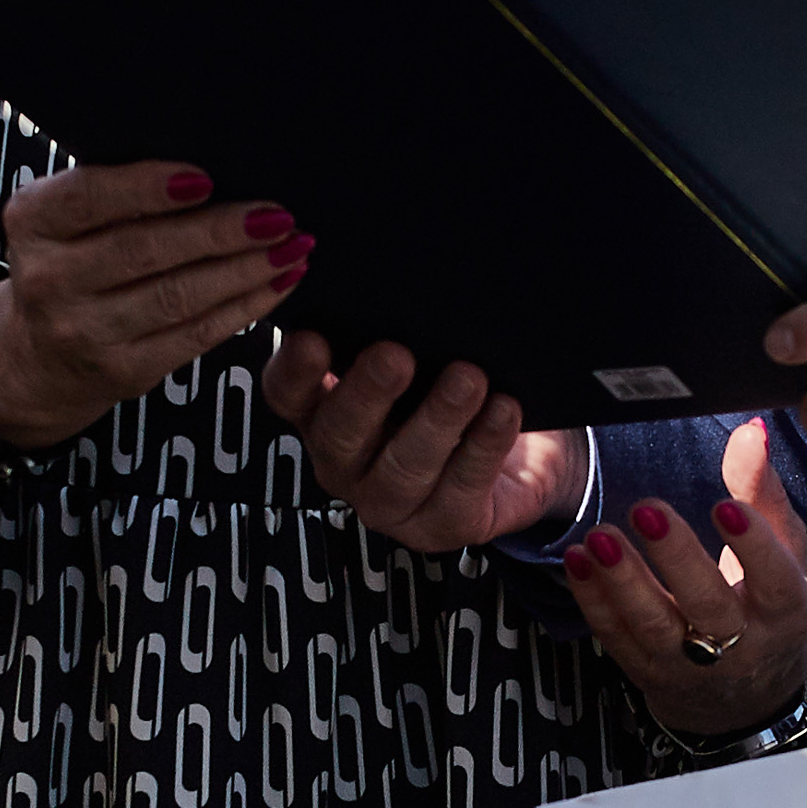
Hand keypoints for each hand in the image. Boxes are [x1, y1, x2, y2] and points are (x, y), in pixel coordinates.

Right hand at [0, 165, 307, 448]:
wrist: (38, 357)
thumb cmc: (69, 261)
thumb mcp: (64, 217)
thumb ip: (113, 191)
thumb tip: (209, 170)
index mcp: (33, 223)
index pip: (88, 197)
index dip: (148, 188)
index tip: (204, 177)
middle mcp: (50, 280)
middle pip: (145, 250)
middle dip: (221, 230)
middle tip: (276, 213)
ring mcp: (85, 332)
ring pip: (178, 297)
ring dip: (245, 270)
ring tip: (291, 246)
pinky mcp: (124, 372)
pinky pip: (196, 336)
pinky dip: (245, 307)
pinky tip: (277, 283)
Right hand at [260, 334, 585, 549]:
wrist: (519, 444)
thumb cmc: (448, 383)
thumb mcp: (419, 352)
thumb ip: (394, 329)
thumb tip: (399, 281)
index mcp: (322, 412)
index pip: (288, 393)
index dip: (294, 370)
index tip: (312, 338)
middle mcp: (346, 461)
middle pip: (341, 435)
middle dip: (368, 393)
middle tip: (396, 354)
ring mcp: (390, 502)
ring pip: (404, 467)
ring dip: (437, 419)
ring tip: (468, 378)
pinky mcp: (442, 526)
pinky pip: (460, 489)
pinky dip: (484, 446)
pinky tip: (503, 410)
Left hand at [559, 419, 806, 737]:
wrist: (745, 694)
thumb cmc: (766, 605)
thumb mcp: (786, 552)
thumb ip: (764, 492)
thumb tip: (751, 432)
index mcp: (783, 610)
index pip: (774, 579)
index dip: (753, 545)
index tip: (727, 506)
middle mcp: (739, 642)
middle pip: (707, 605)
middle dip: (676, 558)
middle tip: (648, 510)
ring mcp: (689, 663)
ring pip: (654, 626)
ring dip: (623, 581)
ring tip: (599, 538)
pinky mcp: (646, 670)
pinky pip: (616, 637)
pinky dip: (593, 600)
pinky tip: (578, 561)